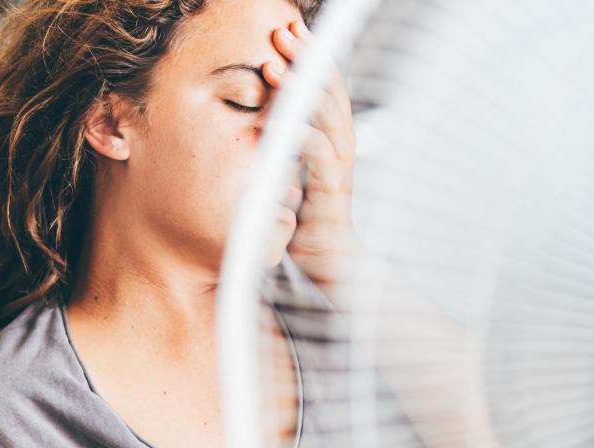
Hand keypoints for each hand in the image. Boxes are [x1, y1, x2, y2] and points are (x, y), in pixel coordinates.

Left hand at [262, 19, 357, 286]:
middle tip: (284, 32)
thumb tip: (254, 125)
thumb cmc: (308, 224)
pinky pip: (320, 161)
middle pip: (326, 93)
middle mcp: (339, 149)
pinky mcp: (332, 197)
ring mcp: (338, 171)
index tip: (288, 30)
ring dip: (300, 92)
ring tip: (276, 67)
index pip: (320, 89)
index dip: (307, 59)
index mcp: (329, 140)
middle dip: (306, 60)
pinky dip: (304, 139)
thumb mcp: (288, 179)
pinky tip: (285, 125)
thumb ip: (279, 152)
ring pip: (325, 119)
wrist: (331, 270)